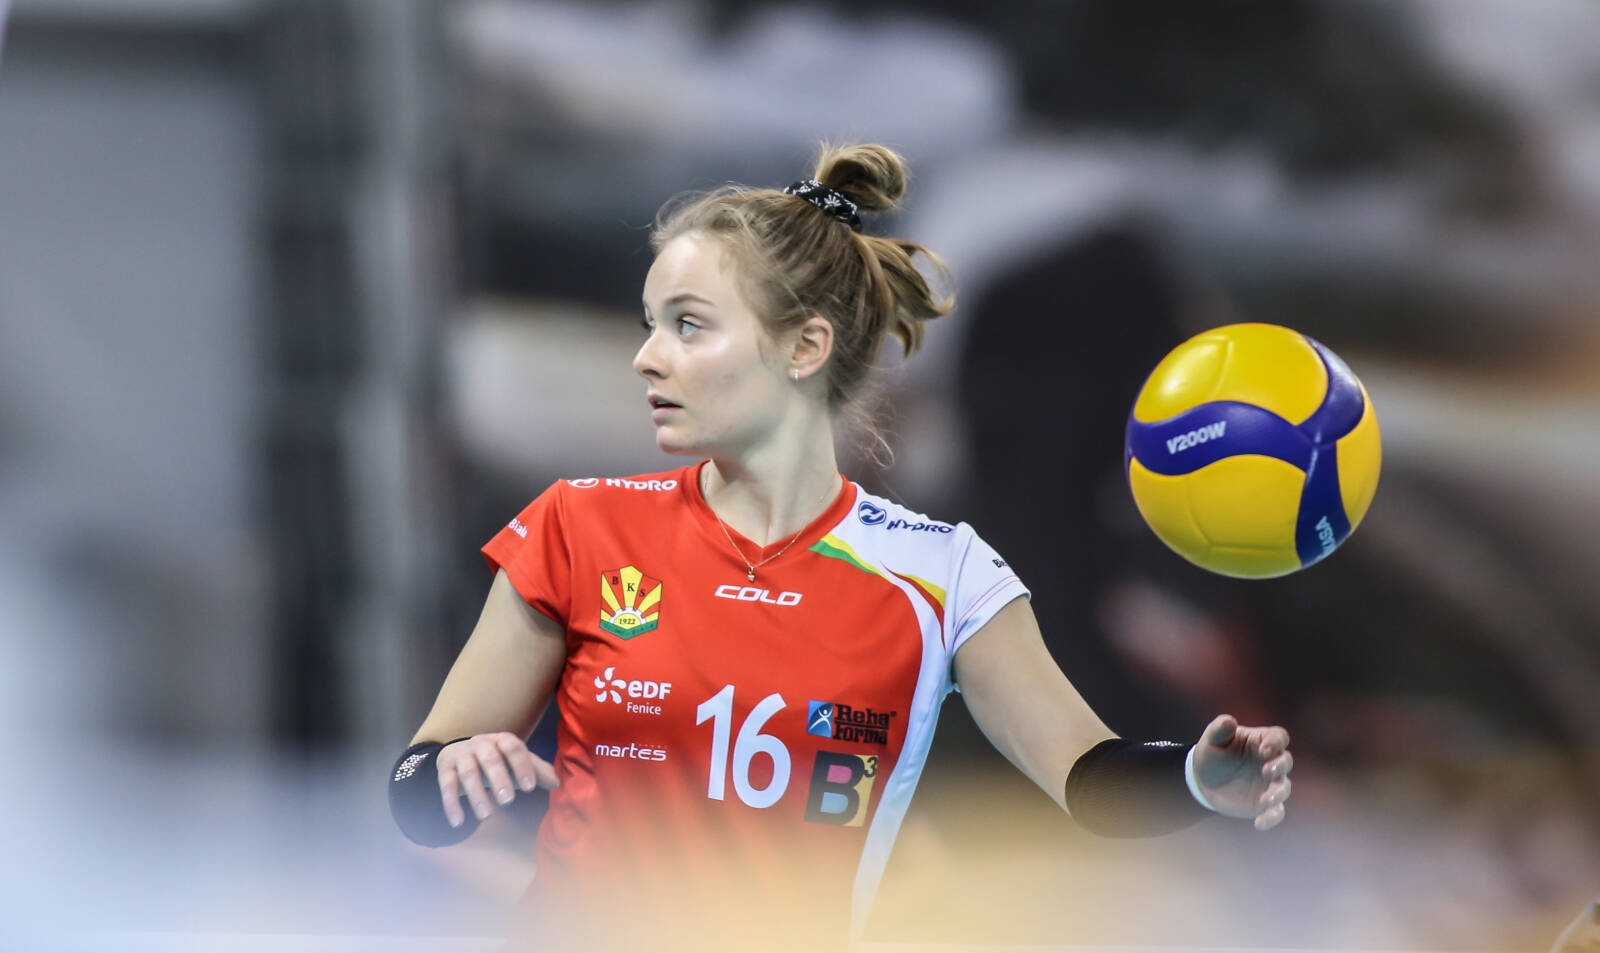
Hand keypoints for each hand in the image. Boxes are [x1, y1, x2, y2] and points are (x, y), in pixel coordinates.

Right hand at [436, 732, 559, 827]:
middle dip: (499, 779)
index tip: (529, 788)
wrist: (460, 753)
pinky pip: (446, 785)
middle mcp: (481, 744)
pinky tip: (458, 822)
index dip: (522, 766)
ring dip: (476, 794)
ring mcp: (461, 755)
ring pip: (467, 773)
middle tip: (508, 802)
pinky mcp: (445, 768)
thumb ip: (537, 771)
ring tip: (486, 816)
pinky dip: (451, 804)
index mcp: (502, 740)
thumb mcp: (516, 763)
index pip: (514, 748)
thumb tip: (555, 783)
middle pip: (490, 758)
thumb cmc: (497, 761)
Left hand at [1191, 714, 1292, 830]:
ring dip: (1278, 794)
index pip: (1279, 737)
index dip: (1276, 742)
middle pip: (1286, 761)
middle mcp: (1271, 761)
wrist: (1203, 780)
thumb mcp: (1212, 739)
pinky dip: (1272, 818)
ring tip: (1265, 800)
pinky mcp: (1265, 803)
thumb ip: (1220, 729)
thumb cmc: (1212, 753)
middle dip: (1280, 766)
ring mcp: (1270, 783)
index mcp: (1262, 741)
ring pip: (1284, 787)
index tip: (1264, 749)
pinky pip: (1276, 811)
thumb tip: (1228, 721)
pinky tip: (1259, 824)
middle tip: (1267, 771)